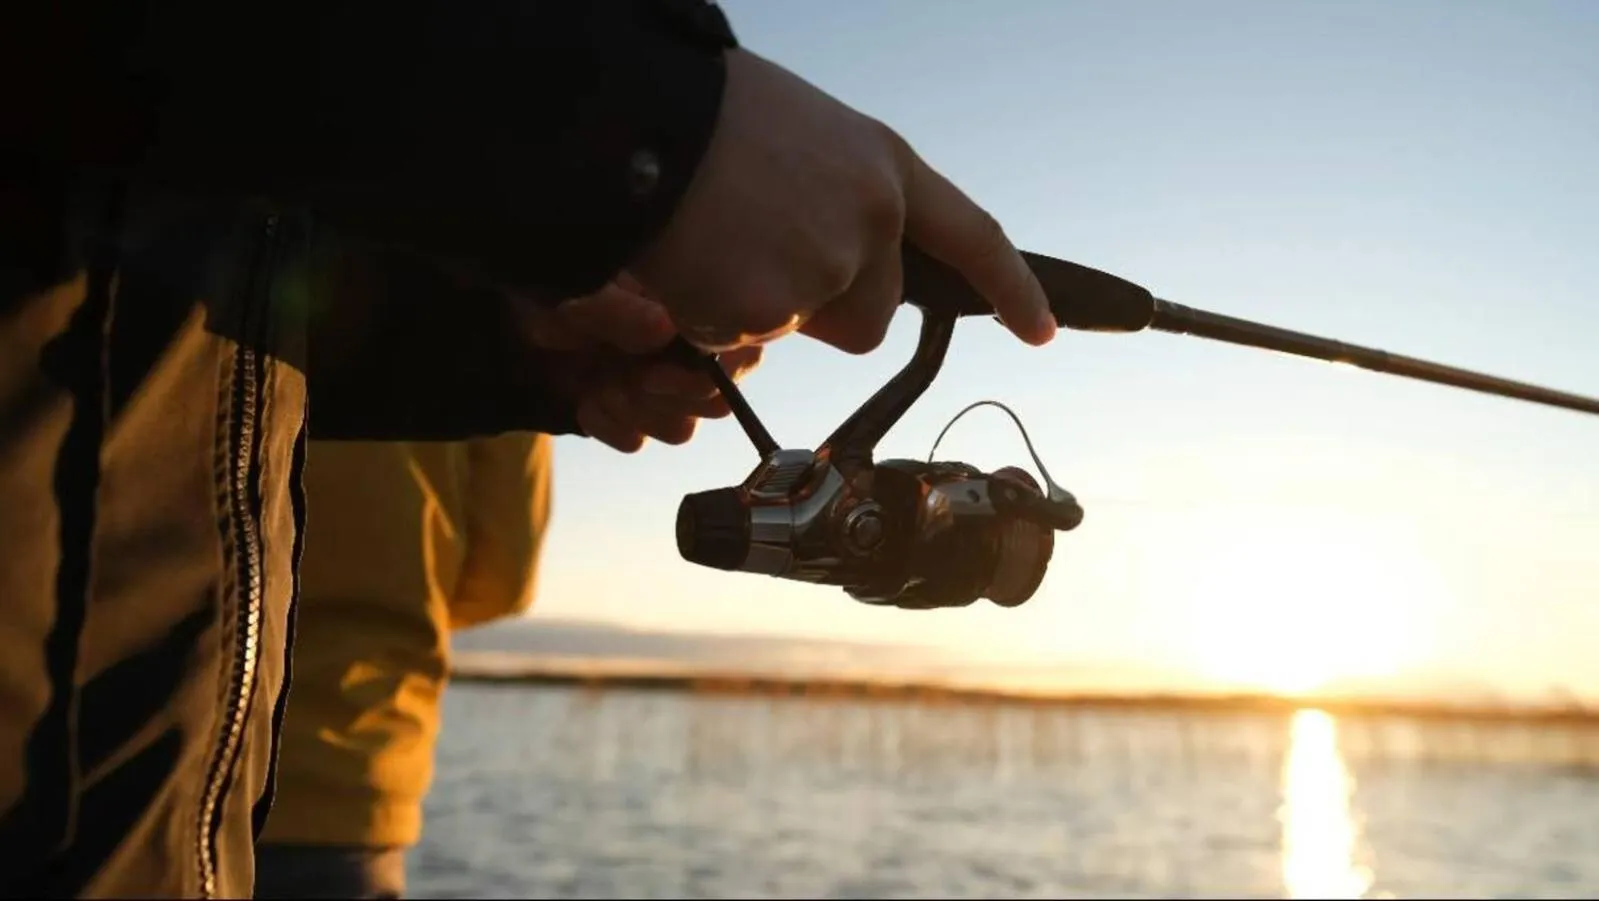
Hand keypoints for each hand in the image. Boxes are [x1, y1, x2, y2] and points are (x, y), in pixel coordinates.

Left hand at [521, 276, 762, 452]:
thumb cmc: (554, 284)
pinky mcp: (630, 413)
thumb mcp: (578, 288)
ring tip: (601, 386)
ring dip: (635, 413)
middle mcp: (685, 353)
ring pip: (680, 429)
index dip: (711, 377)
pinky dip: (608, 425)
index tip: (655, 374)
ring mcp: (659, 387)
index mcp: (690, 313)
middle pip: (716, 404)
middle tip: (627, 379)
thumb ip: (618, 309)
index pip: (742, 355)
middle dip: (666, 399)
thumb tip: (664, 327)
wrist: (511, 313)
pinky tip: (586, 400)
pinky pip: (637, 441)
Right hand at [630, 49, 1057, 354]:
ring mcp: (829, 266)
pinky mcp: (775, 309)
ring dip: (753, 304)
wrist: (634, 116)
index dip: (1010, 286)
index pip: (971, 236)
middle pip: (868, 317)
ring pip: (796, 330)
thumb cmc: (701, 113)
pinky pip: (737, 338)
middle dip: (817, 307)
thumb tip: (828, 253)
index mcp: (883, 166)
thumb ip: (835, 195)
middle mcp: (873, 220)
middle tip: (752, 247)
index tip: (1039, 331)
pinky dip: (704, 312)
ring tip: (710, 235)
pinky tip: (686, 256)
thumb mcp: (797, 133)